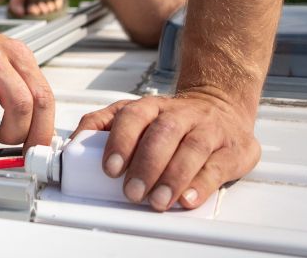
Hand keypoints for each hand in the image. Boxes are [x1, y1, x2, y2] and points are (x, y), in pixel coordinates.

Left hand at [73, 91, 259, 210]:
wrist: (221, 106)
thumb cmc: (170, 120)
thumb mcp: (135, 115)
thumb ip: (102, 125)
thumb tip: (72, 145)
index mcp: (152, 106)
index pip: (133, 117)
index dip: (120, 142)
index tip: (110, 168)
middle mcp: (181, 114)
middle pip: (163, 133)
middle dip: (146, 164)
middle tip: (133, 192)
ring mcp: (209, 129)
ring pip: (192, 148)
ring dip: (172, 177)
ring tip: (157, 201)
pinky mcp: (233, 149)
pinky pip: (218, 165)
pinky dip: (202, 184)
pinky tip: (187, 199)